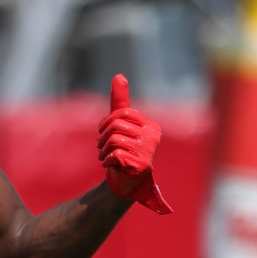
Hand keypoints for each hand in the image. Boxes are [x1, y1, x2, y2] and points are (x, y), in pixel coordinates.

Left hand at [98, 74, 171, 214]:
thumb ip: (120, 101)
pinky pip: (115, 155)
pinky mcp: (142, 165)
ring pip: (113, 141)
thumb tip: (119, 75)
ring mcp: (149, 152)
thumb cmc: (123, 150)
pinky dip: (107, 161)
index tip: (104, 132)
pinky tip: (111, 165)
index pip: (121, 114)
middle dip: (102, 138)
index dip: (106, 123)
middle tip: (102, 148)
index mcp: (151, 126)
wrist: (126, 181)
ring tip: (107, 157)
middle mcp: (154, 137)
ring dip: (103, 151)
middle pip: (115, 126)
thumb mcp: (120, 124)